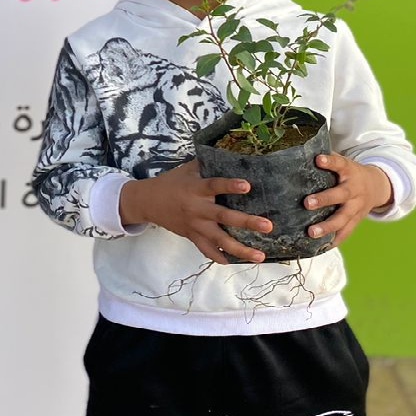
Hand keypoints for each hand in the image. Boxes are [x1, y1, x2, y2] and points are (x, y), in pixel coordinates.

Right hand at [119, 162, 270, 264]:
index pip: (215, 185)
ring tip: (260, 256)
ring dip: (241, 249)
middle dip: (247, 222)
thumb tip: (232, 153)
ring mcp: (195, 225)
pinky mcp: (192, 236)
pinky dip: (219, 257)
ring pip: (220, 240)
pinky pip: (206, 250)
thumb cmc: (172, 182)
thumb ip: (208, 164)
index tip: (248, 186)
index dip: (230, 186)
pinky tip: (233, 262)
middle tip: (268, 226)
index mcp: (196, 188)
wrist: (148, 201)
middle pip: (224, 217)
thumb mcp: (188, 169)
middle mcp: (197, 209)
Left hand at [303, 154, 392, 245]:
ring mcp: (356, 207)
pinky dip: (334, 240)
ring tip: (311, 232)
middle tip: (307, 203)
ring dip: (327, 226)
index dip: (330, 161)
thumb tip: (297, 152)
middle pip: (340, 195)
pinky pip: (346, 232)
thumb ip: (326, 159)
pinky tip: (321, 248)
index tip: (318, 159)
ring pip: (343, 218)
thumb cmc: (350, 172)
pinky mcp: (356, 220)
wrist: (377, 186)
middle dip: (323, 199)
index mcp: (349, 171)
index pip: (340, 163)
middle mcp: (354, 189)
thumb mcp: (343, 162)